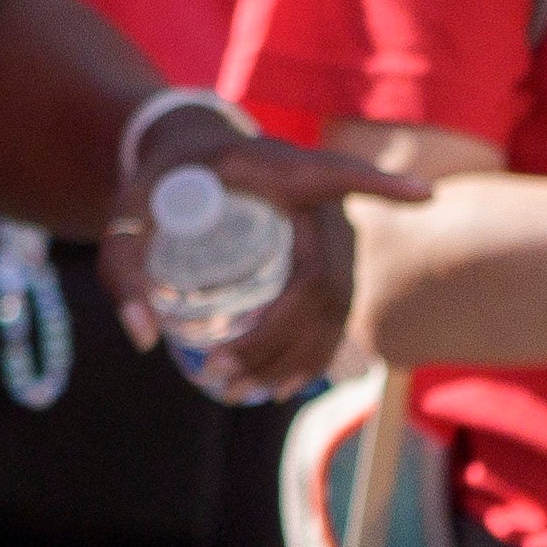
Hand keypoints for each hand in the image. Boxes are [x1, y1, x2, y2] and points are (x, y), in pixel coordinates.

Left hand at [100, 103, 421, 402]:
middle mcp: (315, 206)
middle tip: (220, 374)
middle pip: (314, 282)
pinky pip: (333, 315)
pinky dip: (311, 354)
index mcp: (274, 170)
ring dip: (291, 358)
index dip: (379, 185)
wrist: (194, 156)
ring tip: (234, 390)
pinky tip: (281, 386)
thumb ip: (122, 265)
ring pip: (329, 308)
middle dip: (274, 339)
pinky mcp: (326, 264)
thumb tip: (143, 336)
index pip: (334, 176)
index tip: (424, 194)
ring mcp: (327, 238)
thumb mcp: (128, 211)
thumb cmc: (163, 178)